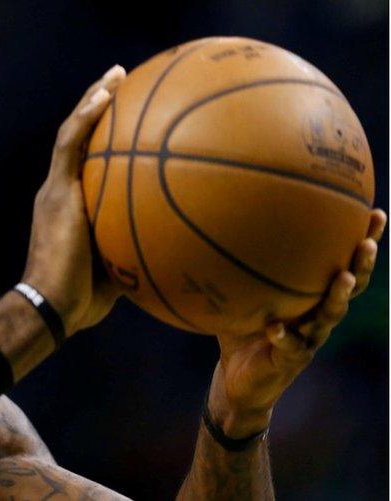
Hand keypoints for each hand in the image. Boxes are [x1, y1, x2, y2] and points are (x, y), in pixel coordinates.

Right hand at [22, 65, 125, 337]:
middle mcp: (60, 191)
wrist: (52, 306)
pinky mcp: (56, 192)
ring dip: (92, 100)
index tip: (128, 117)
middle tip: (122, 82)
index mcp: (72, 207)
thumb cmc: (85, 300)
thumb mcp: (121, 268)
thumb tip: (183, 245)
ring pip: (72, 133)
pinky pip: (70, 144)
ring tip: (116, 75)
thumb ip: (141, 247)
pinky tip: (105, 94)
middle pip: (77, 139)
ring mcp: (56, 189)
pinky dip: (85, 116)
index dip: (104, 137)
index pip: (87, 163)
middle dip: (98, 108)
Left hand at [208, 209, 386, 437]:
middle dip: (362, 263)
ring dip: (337, 296)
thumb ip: (237, 268)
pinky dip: (284, 336)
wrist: (239, 381)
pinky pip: (290, 346)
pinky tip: (276, 328)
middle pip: (350, 287)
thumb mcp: (241, 296)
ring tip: (343, 275)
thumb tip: (220, 226)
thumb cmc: (242, 332)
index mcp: (312, 298)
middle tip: (367, 241)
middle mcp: (317, 316)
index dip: (362, 241)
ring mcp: (308, 339)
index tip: (374, 213)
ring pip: (330, 316)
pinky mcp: (288, 360)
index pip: (343, 264)